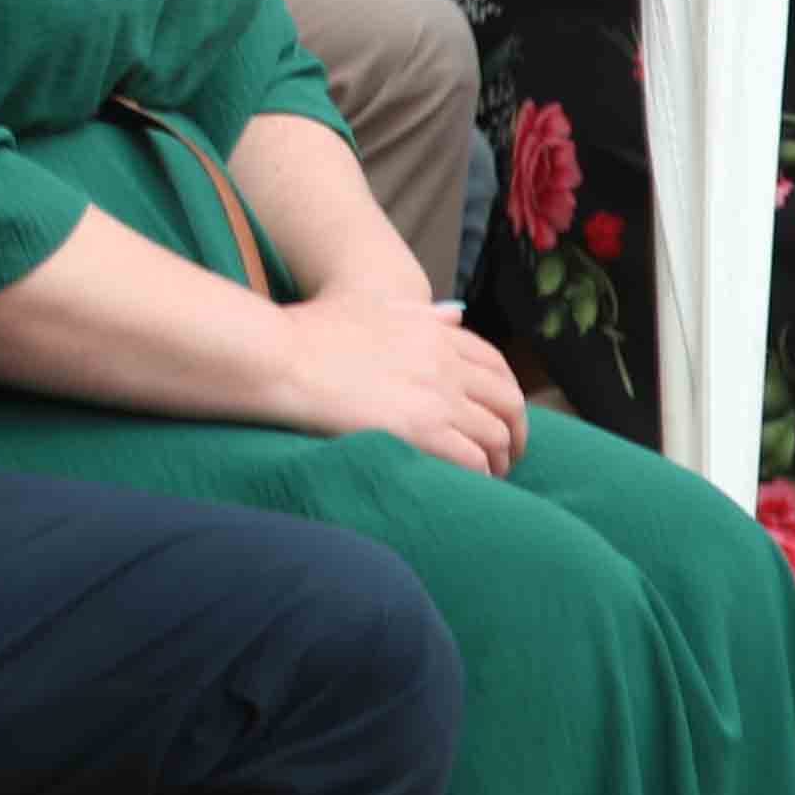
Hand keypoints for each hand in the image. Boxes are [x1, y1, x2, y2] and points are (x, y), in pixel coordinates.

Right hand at [275, 292, 527, 476]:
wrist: (280, 356)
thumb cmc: (310, 333)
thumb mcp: (372, 307)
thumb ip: (417, 314)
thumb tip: (453, 314)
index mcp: (435, 333)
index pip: (496, 365)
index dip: (505, 395)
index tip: (499, 416)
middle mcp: (446, 363)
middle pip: (508, 402)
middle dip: (514, 431)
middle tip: (505, 454)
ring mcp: (437, 397)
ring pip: (495, 436)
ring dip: (497, 460)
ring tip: (486, 478)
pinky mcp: (422, 431)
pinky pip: (473, 461)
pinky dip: (479, 477)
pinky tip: (468, 487)